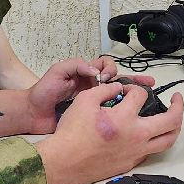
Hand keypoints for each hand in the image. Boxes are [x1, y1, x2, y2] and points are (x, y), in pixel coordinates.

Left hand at [20, 57, 153, 133]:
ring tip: (146, 97)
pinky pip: (110, 113)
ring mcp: (94, 103)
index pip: (106, 66)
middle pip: (118, 81)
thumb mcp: (58, 71)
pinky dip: (121, 113)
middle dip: (134, 80)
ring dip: (132, 96)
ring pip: (118, 97)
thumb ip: (76, 65)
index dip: (109, 69)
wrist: (33, 114)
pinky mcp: (93, 118)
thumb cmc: (43, 91)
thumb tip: (95, 71)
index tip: (104, 78)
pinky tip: (131, 115)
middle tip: (149, 83)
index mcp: (86, 74)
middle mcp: (93, 87)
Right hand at [33, 84, 183, 183]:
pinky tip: (151, 134)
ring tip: (174, 117)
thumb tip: (118, 87)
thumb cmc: (71, 133)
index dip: (134, 88)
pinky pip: (151, 151)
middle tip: (177, 99)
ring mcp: (135, 153)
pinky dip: (156, 140)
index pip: (141, 95)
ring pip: (168, 140)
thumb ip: (105, 89)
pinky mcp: (130, 164)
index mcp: (124, 119)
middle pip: (171, 121)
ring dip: (175, 127)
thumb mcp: (85, 100)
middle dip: (178, 106)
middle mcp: (136, 137)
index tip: (126, 90)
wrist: (64, 162)